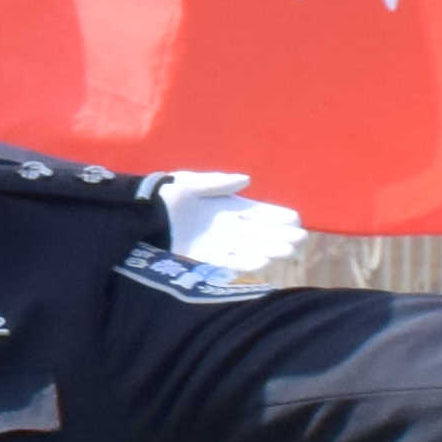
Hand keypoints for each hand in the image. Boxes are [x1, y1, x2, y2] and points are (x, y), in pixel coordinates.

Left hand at [149, 170, 308, 282]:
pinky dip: (247, 262)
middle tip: (300, 239)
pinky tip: (263, 261)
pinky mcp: (207, 259)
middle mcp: (228, 227)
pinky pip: (231, 262)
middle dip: (281, 235)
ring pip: (251, 248)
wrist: (141, 216)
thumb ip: (217, 182)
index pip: (258, 212)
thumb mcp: (190, 183)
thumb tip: (246, 179)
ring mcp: (219, 244)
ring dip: (270, 249)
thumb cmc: (166, 195)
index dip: (277, 215)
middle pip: (260, 232)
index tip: (296, 219)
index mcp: (227, 207)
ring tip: (288, 251)